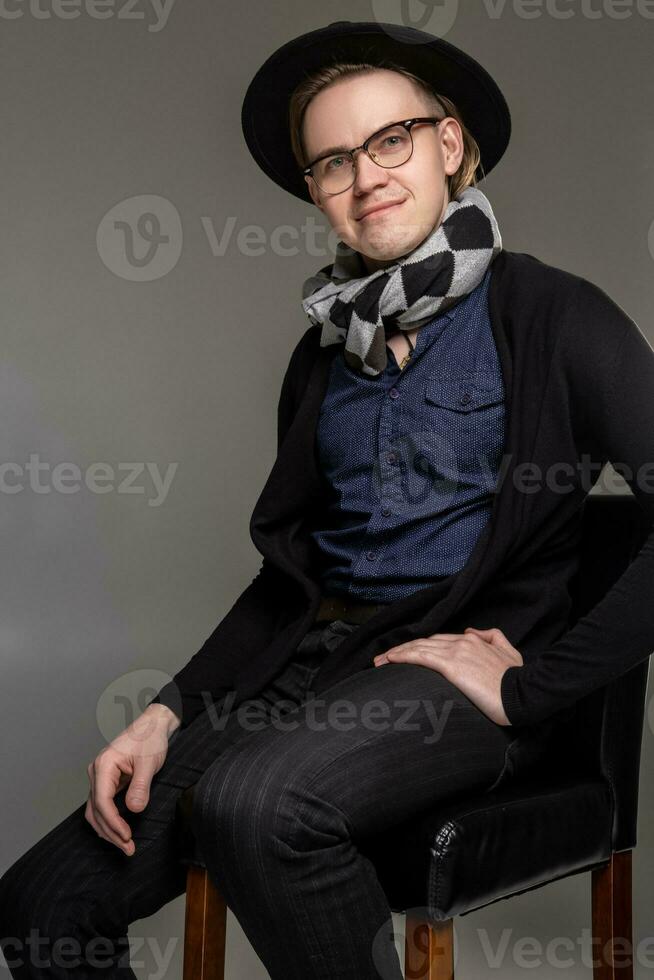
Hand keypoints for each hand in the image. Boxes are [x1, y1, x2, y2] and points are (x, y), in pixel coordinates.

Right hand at [85, 705, 174, 855]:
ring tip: (125, 845)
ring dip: (108, 830)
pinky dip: (109, 820)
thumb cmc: (150, 739)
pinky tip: (119, 832)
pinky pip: (102, 806)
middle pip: (96, 810)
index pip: (102, 802)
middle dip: (111, 832)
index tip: (127, 837)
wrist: (153, 726)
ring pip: (96, 811)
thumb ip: (141, 786)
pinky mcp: (107, 782)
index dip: (113, 823)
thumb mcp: (149, 762)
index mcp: (104, 765)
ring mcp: (100, 777)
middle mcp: (96, 772)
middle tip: (128, 848)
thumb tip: (133, 810)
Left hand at [373, 626, 522, 725]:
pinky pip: (420, 656)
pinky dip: (402, 656)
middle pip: (425, 642)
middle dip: (403, 649)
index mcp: (474, 640)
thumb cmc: (518, 680)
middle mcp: (462, 642)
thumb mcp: (510, 653)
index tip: (406, 654)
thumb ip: (493, 637)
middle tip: (383, 659)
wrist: (523, 694)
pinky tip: (390, 660)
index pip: (440, 641)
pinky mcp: (451, 665)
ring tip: (379, 662)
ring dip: (396, 653)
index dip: (420, 646)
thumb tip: (473, 631)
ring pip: (418, 648)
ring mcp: (456, 652)